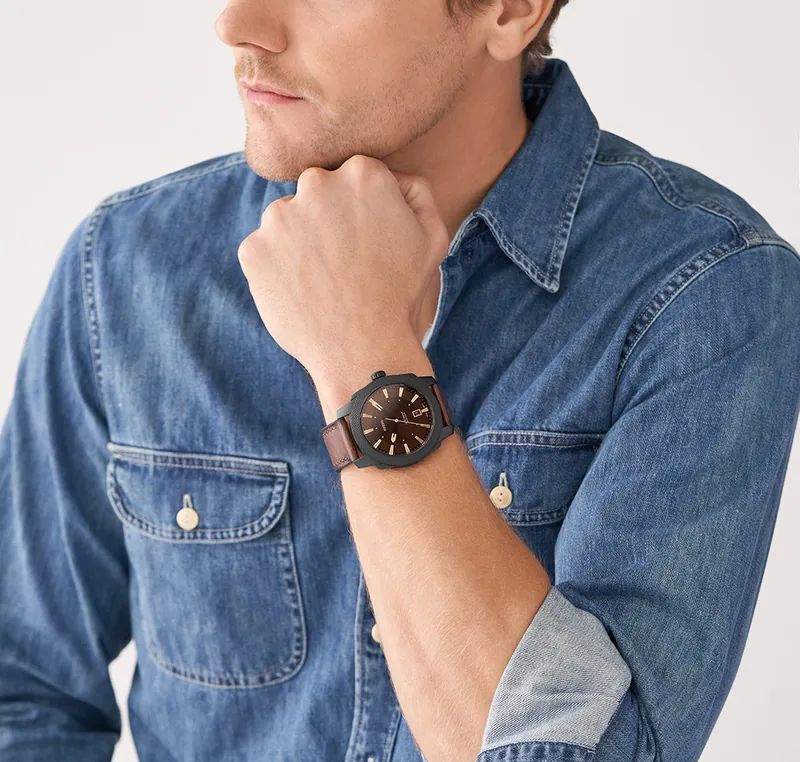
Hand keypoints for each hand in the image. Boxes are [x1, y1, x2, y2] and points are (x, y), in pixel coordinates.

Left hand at [237, 154, 448, 389]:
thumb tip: (393, 178)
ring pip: (286, 221)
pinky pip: (263, 252)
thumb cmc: (401, 294)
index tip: (364, 242)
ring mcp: (279, 217)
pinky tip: (302, 293)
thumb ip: (415, 192)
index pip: (352, 179)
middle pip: (316, 193)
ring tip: (323, 281)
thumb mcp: (431, 236)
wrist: (364, 348)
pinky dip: (277, 270)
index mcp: (362, 173)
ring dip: (299, 243)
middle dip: (326, 220)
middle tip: (344, 263)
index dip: (360, 212)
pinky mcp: (253, 249)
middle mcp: (316, 184)